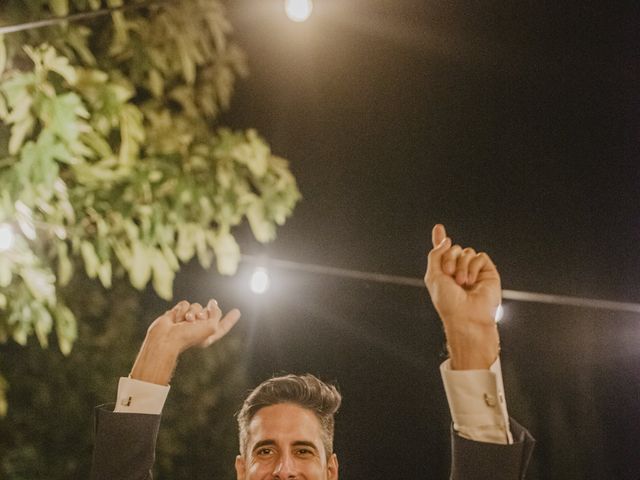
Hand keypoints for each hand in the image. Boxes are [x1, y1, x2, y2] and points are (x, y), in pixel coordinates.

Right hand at [130, 299, 240, 384]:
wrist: (166, 339)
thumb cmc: (189, 336)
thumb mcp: (211, 327)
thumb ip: (216, 314)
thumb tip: (213, 303)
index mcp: (208, 335)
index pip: (223, 326)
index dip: (230, 319)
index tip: (237, 312)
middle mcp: (198, 328)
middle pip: (208, 312)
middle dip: (203, 314)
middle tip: (195, 321)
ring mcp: (187, 320)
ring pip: (195, 305)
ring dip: (191, 312)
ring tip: (185, 321)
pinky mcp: (176, 314)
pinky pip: (184, 303)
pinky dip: (180, 310)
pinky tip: (175, 319)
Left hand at [424, 224, 500, 369]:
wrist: (467, 317)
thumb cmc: (448, 302)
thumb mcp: (433, 276)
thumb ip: (435, 255)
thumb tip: (447, 240)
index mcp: (444, 272)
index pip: (442, 252)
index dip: (440, 240)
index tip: (438, 227)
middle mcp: (459, 269)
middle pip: (453, 248)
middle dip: (449, 258)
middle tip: (449, 275)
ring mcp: (474, 270)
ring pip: (466, 251)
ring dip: (461, 266)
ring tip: (462, 283)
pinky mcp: (487, 272)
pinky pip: (479, 256)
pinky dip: (473, 267)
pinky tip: (472, 281)